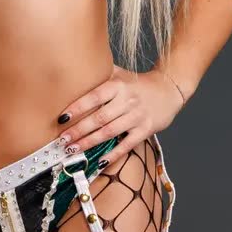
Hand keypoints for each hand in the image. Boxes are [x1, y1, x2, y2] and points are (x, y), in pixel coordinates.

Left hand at [55, 66, 184, 173]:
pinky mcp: (146, 129)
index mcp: (118, 85)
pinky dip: (114, 154)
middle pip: (99, 118)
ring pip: (110, 132)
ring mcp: (137, 116)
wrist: (169, 89)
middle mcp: (127, 100)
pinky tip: (100, 161)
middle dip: (79, 130)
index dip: (77, 108)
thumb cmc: (138, 83)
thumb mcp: (120, 74)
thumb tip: (74, 69)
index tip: (62, 118)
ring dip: (89, 143)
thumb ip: (100, 73)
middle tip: (62, 140)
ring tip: (73, 150)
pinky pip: (128, 144)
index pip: (94, 97)